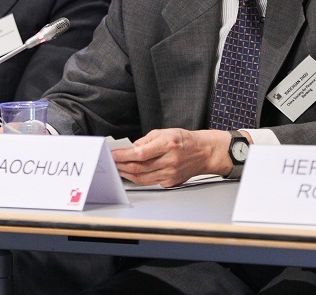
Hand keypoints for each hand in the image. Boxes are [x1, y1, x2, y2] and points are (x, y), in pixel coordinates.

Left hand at [111, 128, 232, 187]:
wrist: (203, 152)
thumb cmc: (184, 140)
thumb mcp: (164, 132)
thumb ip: (145, 141)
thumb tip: (129, 149)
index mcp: (167, 145)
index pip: (140, 154)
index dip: (123, 155)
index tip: (113, 154)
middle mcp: (169, 161)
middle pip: (139, 168)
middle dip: (121, 165)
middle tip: (111, 162)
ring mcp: (170, 174)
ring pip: (142, 178)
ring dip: (127, 174)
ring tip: (118, 168)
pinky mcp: (170, 182)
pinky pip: (149, 182)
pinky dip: (138, 178)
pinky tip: (131, 173)